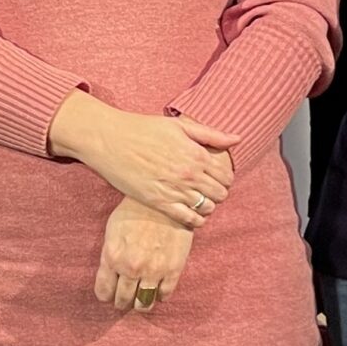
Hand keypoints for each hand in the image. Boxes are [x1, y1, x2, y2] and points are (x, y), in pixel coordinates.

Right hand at [48, 93, 237, 227]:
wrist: (109, 139)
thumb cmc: (142, 128)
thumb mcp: (178, 125)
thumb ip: (210, 134)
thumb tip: (237, 138)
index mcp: (196, 153)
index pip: (227, 175)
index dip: (225, 177)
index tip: (216, 176)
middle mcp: (189, 174)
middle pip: (220, 193)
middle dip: (218, 192)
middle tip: (207, 188)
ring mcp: (174, 189)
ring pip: (207, 208)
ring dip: (207, 205)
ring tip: (198, 199)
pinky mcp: (158, 202)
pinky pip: (188, 219)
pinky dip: (196, 219)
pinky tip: (190, 212)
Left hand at [95, 197, 193, 311]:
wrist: (164, 201)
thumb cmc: (134, 211)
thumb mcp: (112, 230)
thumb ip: (110, 255)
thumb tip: (109, 274)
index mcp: (112, 257)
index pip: (103, 291)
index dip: (105, 295)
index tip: (108, 294)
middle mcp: (131, 268)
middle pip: (123, 300)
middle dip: (121, 301)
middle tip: (124, 299)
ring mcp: (153, 270)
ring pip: (144, 303)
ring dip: (140, 304)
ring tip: (140, 298)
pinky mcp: (173, 270)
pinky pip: (164, 294)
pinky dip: (160, 295)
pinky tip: (157, 288)